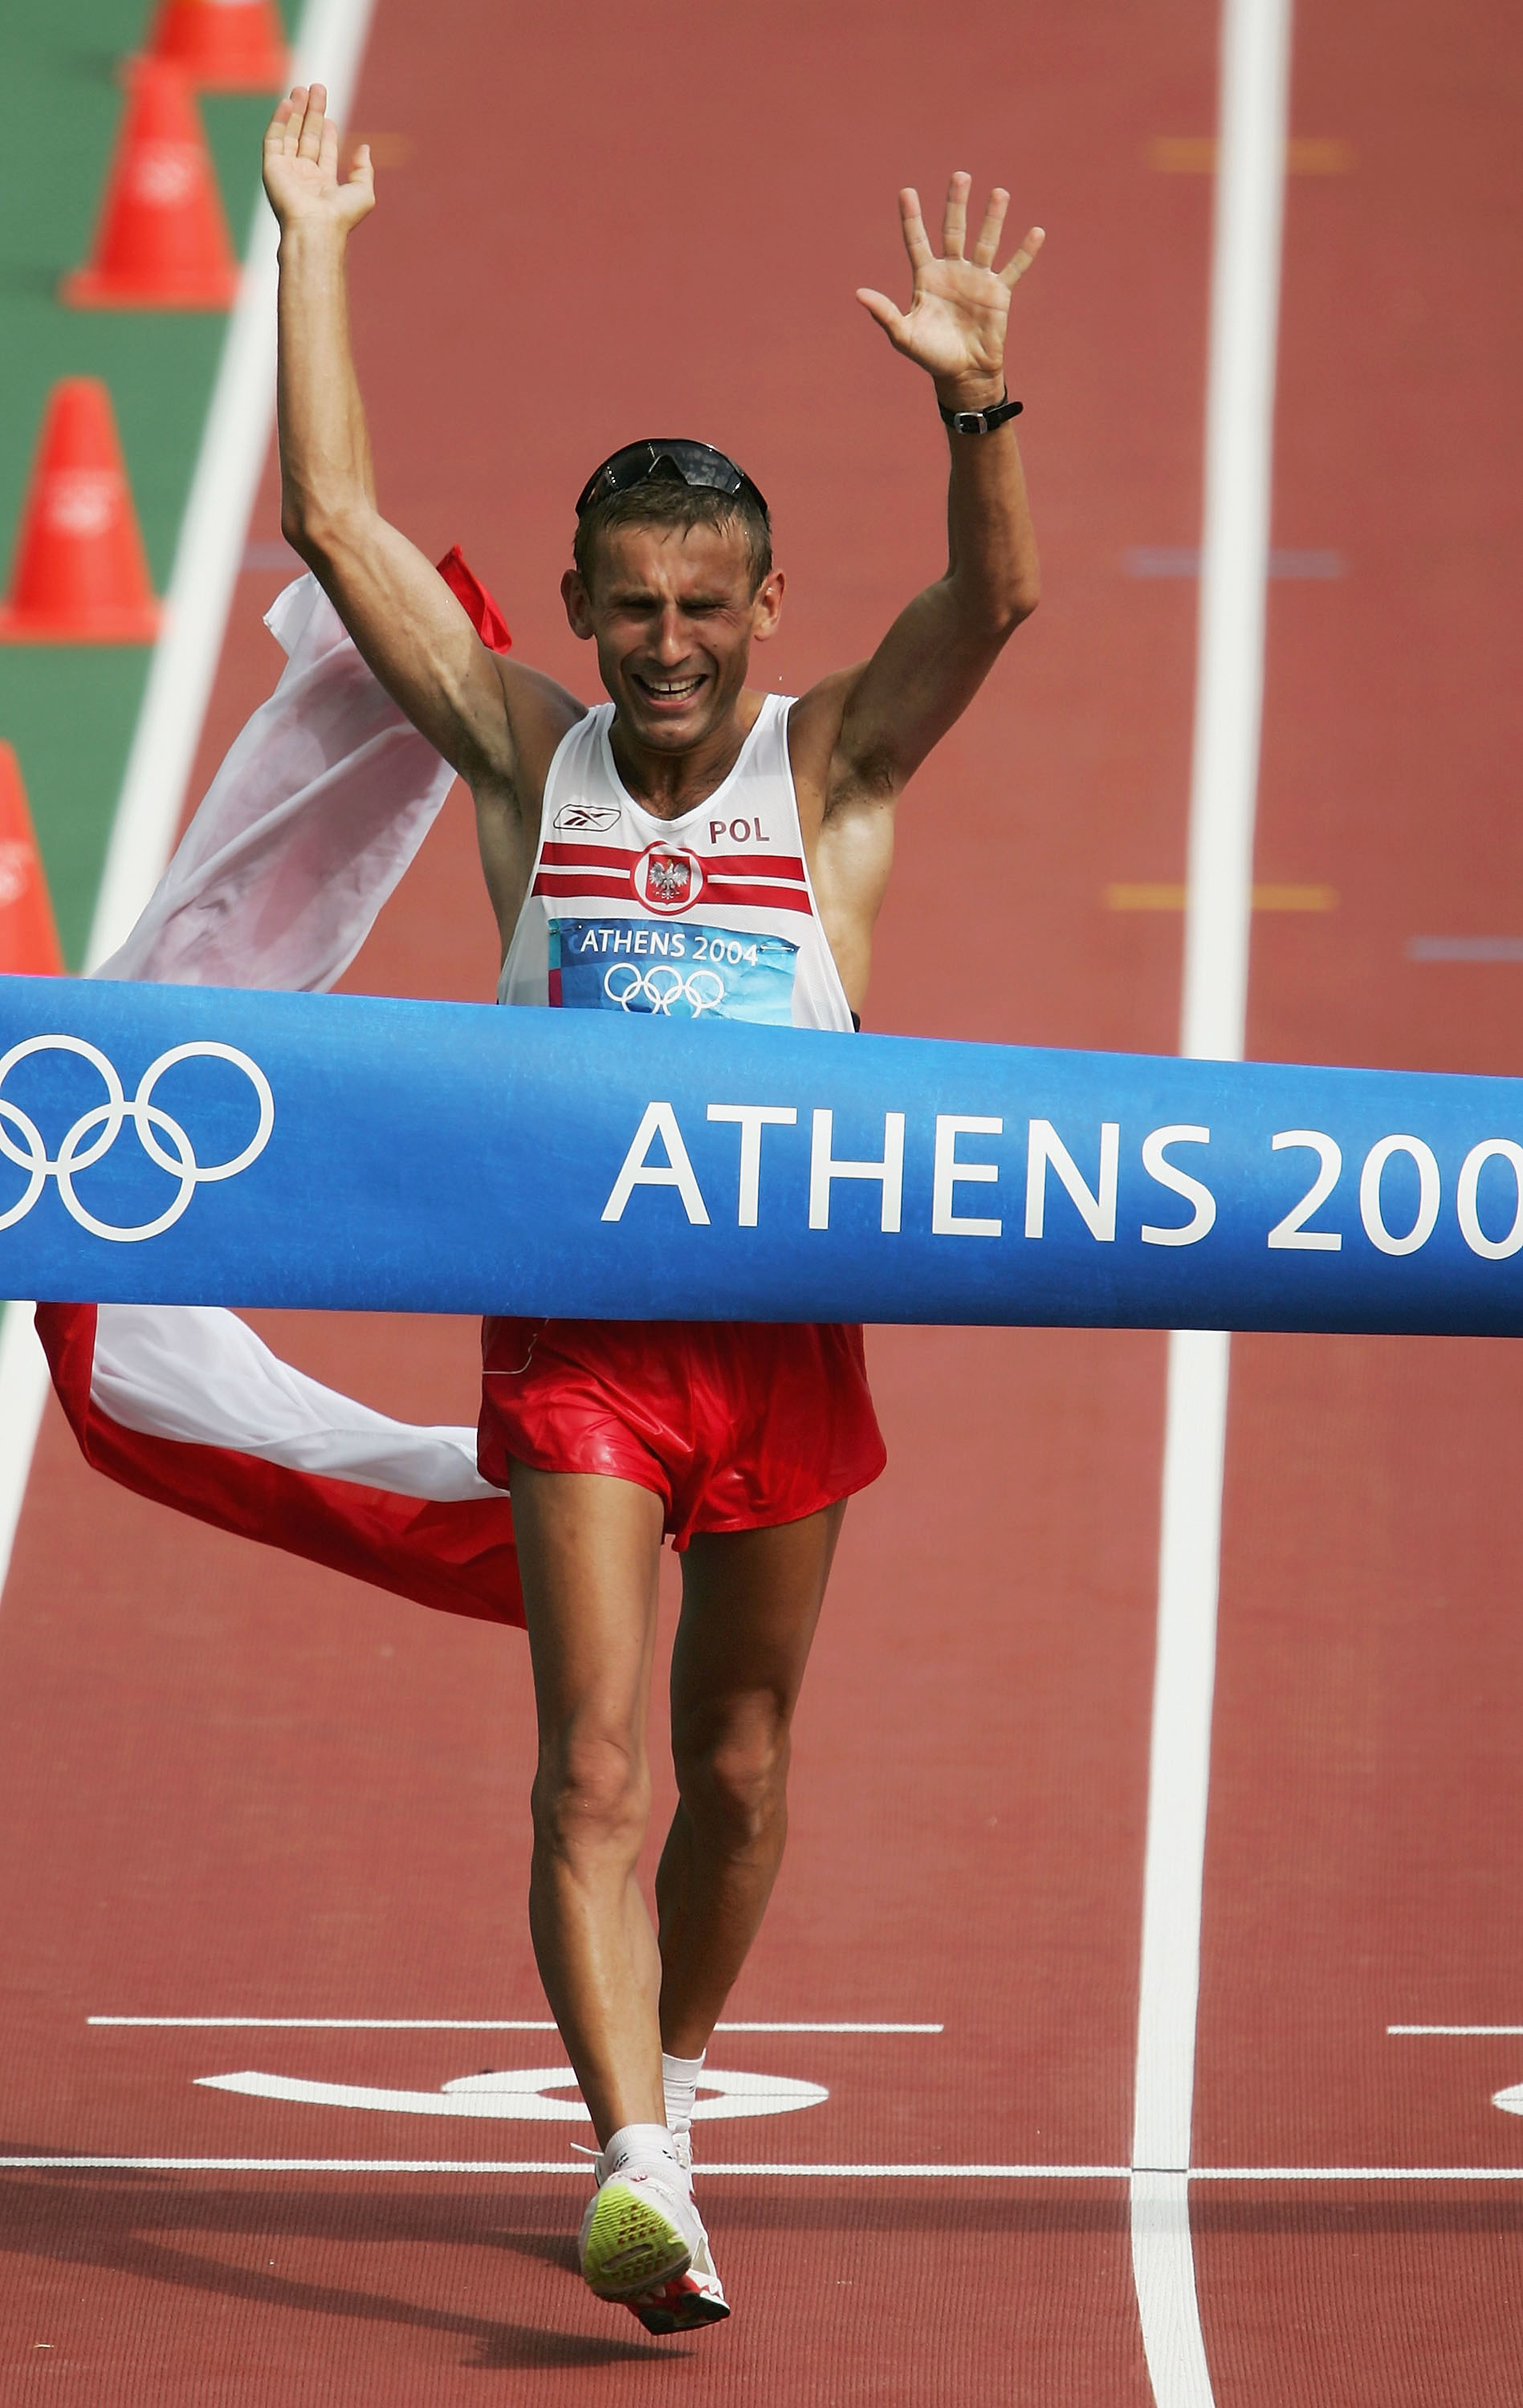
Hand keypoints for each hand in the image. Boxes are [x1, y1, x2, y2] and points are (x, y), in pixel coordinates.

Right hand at [262, 85, 374, 236]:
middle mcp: (303, 177)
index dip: (327, 134)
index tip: (329, 117)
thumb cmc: (341, 216)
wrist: (316, 227)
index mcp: (323, 185)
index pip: (323, 152)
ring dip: (296, 111)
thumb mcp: (363, 193)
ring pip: (290, 134)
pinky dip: (280, 120)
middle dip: (311, 113)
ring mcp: (287, 172)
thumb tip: (365, 148)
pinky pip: (274, 139)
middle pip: (306, 137)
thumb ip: (365, 170)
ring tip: (302, 89)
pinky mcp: (272, 167)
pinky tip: (288, 103)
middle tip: (316, 88)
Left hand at [857, 174, 1042, 409]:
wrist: (963, 374)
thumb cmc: (930, 355)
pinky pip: (1014, 268)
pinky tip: (1037, 232)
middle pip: (953, 229)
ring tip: (999, 193)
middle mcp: (952, 270)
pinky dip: (1025, 253)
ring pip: (985, 241)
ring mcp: (977, 278)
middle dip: (956, 203)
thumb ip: (884, 313)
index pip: (917, 240)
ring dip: (993, 217)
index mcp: (927, 277)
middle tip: (960, 176)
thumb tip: (859, 293)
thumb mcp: (903, 336)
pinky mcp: (998, 292)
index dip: (912, 217)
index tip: (906, 192)